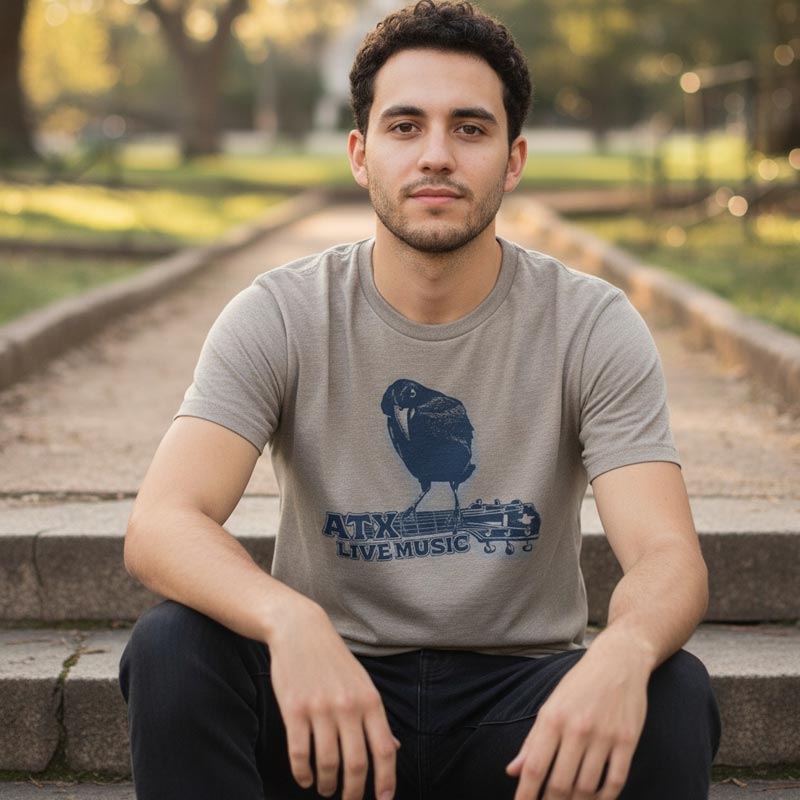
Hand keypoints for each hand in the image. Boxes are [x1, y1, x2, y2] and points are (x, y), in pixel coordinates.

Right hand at [267, 598, 399, 799]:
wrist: (300, 631)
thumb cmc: (334, 660)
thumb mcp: (362, 684)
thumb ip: (375, 718)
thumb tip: (391, 750)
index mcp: (369, 700)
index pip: (383, 750)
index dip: (386, 782)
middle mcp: (347, 706)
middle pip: (356, 764)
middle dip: (353, 793)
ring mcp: (320, 709)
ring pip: (327, 764)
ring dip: (327, 784)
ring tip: (325, 788)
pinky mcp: (294, 710)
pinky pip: (299, 754)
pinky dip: (302, 773)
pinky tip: (305, 778)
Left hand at [505, 635, 651, 799]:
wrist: (618, 661)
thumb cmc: (579, 685)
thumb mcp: (551, 705)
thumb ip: (532, 741)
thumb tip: (512, 771)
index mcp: (552, 718)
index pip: (534, 766)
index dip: (526, 794)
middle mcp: (577, 728)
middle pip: (560, 783)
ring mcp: (604, 735)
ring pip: (587, 787)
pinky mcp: (627, 741)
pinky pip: (615, 781)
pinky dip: (604, 799)